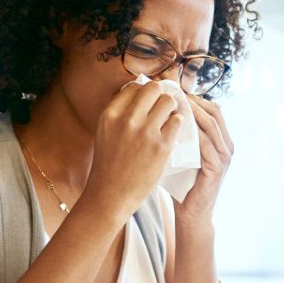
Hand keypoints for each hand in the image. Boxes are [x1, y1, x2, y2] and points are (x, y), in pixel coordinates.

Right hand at [82, 81, 183, 218]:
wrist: (110, 196)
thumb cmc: (109, 165)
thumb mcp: (105, 132)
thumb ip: (120, 113)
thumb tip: (140, 92)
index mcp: (110, 114)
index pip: (134, 86)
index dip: (144, 92)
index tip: (149, 101)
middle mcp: (127, 119)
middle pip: (153, 88)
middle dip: (161, 94)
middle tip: (163, 106)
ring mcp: (146, 132)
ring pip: (169, 102)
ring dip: (172, 108)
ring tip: (170, 118)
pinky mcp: (161, 146)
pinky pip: (178, 122)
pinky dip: (177, 124)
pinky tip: (173, 132)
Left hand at [175, 94, 233, 224]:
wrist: (191, 214)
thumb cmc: (183, 184)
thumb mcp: (183, 154)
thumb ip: (179, 135)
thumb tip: (159, 112)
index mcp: (221, 140)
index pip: (212, 109)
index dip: (195, 97)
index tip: (174, 90)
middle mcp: (227, 146)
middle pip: (214, 112)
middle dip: (193, 100)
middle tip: (173, 92)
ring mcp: (225, 157)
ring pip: (211, 125)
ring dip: (192, 112)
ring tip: (173, 105)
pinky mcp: (217, 169)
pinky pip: (207, 145)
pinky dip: (194, 133)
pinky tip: (177, 127)